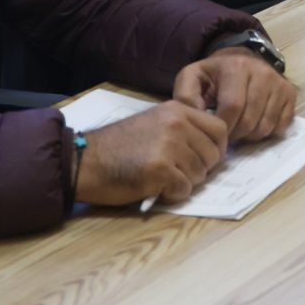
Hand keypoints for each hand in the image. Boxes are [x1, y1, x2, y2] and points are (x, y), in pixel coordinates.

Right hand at [74, 100, 229, 205]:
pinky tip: (155, 188)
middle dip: (200, 170)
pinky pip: (183, 190)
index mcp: (177, 110)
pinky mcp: (160, 170)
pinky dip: (172, 194)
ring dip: (184, 183)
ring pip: (199, 175)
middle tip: (177, 173)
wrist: (84, 160)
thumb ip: (182, 129)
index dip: (217, 149)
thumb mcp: (154, 124)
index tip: (206, 159)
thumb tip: (213, 149)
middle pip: (213, 155)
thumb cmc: (117, 147)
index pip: (219, 129)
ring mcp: (169, 146)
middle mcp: (176, 124)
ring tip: (162, 179)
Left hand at [173, 49, 296, 142]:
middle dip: (235, 135)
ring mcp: (279, 83)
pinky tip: (255, 124)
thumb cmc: (214, 74)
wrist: (241, 58)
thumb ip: (185, 97)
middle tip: (226, 135)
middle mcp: (263, 72)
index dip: (222, 128)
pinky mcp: (290, 93)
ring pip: (266, 126)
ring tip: (239, 129)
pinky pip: (281, 125)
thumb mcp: (192, 77)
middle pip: (250, 120)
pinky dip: (267, 132)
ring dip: (250, 136)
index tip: (214, 133)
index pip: (233, 107)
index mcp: (236, 68)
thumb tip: (196, 119)